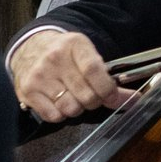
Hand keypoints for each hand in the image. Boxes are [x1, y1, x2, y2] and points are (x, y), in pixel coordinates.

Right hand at [10, 29, 132, 120]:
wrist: (30, 48)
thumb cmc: (65, 54)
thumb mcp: (86, 54)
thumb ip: (107, 76)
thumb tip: (133, 100)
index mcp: (75, 45)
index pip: (94, 71)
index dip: (108, 90)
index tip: (114, 98)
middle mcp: (54, 58)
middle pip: (86, 95)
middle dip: (94, 101)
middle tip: (92, 96)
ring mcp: (39, 75)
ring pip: (71, 108)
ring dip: (77, 108)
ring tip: (73, 97)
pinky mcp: (28, 91)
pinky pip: (54, 116)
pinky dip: (61, 114)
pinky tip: (59, 101)